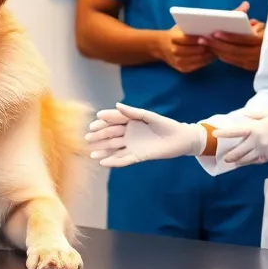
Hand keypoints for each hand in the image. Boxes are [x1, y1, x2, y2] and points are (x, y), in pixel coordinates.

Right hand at [84, 103, 206, 167]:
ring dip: (103, 151)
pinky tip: (104, 163)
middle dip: (99, 136)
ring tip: (91, 153)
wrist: (180, 139)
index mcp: (130, 121)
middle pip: (111, 135)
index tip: (95, 121)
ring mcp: (132, 145)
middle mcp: (129, 134)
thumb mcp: (149, 116)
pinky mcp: (138, 156)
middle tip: (87, 138)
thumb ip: (133, 112)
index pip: (114, 121)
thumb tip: (117, 105)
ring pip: (114, 148)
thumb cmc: (165, 125)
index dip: (104, 121)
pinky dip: (113, 161)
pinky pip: (123, 159)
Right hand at [155, 24, 215, 72]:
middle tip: (218, 44)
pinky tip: (212, 57)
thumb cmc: (175, 34)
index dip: (199, 39)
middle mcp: (174, 51)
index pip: (188, 39)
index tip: (210, 36)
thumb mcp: (179, 27)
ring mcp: (177, 61)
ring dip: (208, 55)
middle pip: (194, 50)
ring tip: (217, 50)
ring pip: (197, 59)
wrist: (161, 46)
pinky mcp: (182, 69)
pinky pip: (197, 66)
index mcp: (173, 38)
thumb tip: (207, 26)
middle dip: (207, 47)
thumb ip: (190, 27)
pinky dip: (206, 61)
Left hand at [205, 1, 263, 70]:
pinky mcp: (251, 67)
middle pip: (236, 51)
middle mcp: (260, 55)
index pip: (245, 40)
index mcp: (264, 42)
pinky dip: (224, 56)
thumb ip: (251, 19)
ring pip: (234, 58)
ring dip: (218, 51)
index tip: (216, 33)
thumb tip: (244, 6)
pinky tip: (214, 51)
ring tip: (205, 44)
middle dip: (218, 45)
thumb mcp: (262, 26)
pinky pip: (235, 62)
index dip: (230, 37)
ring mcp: (255, 63)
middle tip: (204, 39)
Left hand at [215, 107, 267, 165]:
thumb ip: (255, 115)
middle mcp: (257, 140)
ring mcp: (265, 150)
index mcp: (255, 128)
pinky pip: (263, 160)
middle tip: (225, 158)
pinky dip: (259, 160)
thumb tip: (244, 116)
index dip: (224, 133)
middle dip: (231, 155)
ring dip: (241, 161)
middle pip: (240, 151)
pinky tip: (255, 160)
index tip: (215, 135)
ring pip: (249, 159)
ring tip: (235, 163)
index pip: (236, 131)